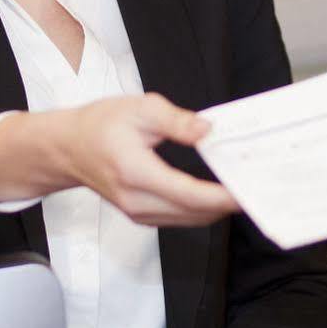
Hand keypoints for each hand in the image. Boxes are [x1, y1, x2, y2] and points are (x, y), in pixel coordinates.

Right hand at [0, 93, 237, 226]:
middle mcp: (137, 201)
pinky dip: (203, 209)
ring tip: (246, 188)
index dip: (221, 196)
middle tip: (258, 184)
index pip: (188, 194)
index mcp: (136, 173)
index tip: (247, 191)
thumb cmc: (100, 124)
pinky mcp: (142, 215)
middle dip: (228, 203)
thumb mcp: (139, 108)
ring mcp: (139, 213)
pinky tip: (220, 193)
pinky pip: (181, 218)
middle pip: (194, 212)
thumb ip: (177, 121)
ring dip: (218, 208)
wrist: (67, 148)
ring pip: (191, 219)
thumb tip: (209, 130)